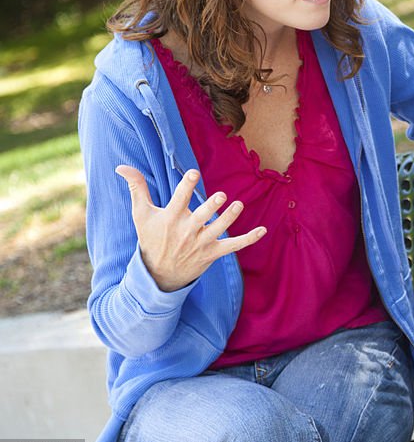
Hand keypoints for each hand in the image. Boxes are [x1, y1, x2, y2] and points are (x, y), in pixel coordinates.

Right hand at [116, 166, 265, 291]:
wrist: (158, 273)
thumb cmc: (151, 238)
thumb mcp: (141, 214)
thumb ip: (136, 188)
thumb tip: (122, 167)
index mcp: (171, 218)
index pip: (180, 199)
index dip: (186, 186)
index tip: (193, 173)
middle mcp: (187, 231)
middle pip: (201, 217)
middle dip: (211, 207)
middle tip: (220, 196)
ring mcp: (202, 243)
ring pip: (219, 230)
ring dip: (229, 218)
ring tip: (238, 205)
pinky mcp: (213, 253)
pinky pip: (234, 246)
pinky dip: (249, 239)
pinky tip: (263, 230)